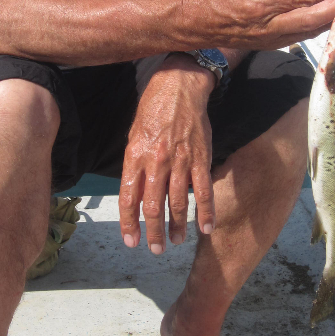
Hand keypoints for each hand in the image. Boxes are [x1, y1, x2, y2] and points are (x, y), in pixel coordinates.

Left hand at [119, 57, 215, 253]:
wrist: (179, 86)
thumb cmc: (153, 109)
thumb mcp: (134, 134)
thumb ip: (135, 164)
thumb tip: (135, 192)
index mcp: (135, 155)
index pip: (129, 198)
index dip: (129, 223)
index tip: (131, 240)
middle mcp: (156, 161)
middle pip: (153, 206)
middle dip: (153, 232)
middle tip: (155, 249)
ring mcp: (180, 161)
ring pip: (178, 203)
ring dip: (176, 227)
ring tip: (175, 242)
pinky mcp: (201, 158)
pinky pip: (203, 191)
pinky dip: (206, 212)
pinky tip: (206, 228)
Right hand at [179, 0, 334, 49]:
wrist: (192, 25)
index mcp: (261, 2)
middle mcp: (268, 24)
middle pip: (314, 19)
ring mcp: (269, 38)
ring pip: (309, 31)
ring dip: (332, 20)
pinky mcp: (268, 45)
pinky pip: (299, 37)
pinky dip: (317, 29)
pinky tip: (329, 20)